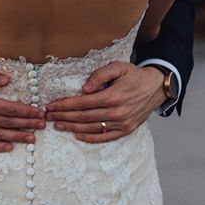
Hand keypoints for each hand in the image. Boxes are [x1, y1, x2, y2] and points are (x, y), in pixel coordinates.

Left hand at [44, 63, 165, 142]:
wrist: (156, 87)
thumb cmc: (134, 75)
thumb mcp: (118, 67)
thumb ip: (100, 75)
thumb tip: (84, 89)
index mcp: (113, 96)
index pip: (82, 103)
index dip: (64, 105)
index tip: (51, 106)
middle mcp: (117, 112)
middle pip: (84, 117)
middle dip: (63, 117)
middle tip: (48, 117)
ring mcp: (122, 123)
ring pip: (92, 128)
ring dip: (72, 128)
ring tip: (58, 126)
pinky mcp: (127, 130)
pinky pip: (106, 137)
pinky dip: (91, 138)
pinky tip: (78, 135)